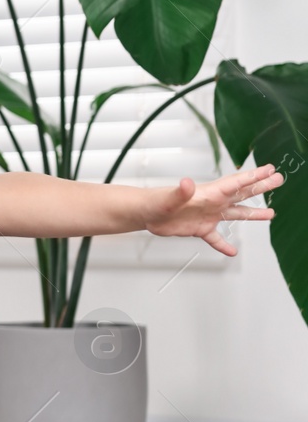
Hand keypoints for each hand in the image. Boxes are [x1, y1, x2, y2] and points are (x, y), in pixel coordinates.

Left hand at [144, 164, 282, 255]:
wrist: (143, 214)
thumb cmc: (154, 202)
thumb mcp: (168, 198)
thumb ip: (180, 192)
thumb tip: (187, 183)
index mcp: (209, 193)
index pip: (236, 183)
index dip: (254, 176)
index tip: (270, 169)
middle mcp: (212, 203)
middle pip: (242, 194)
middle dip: (260, 187)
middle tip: (278, 179)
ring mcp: (207, 216)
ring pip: (235, 214)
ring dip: (252, 213)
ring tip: (270, 213)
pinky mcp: (199, 229)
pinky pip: (216, 238)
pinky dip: (224, 245)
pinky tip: (233, 252)